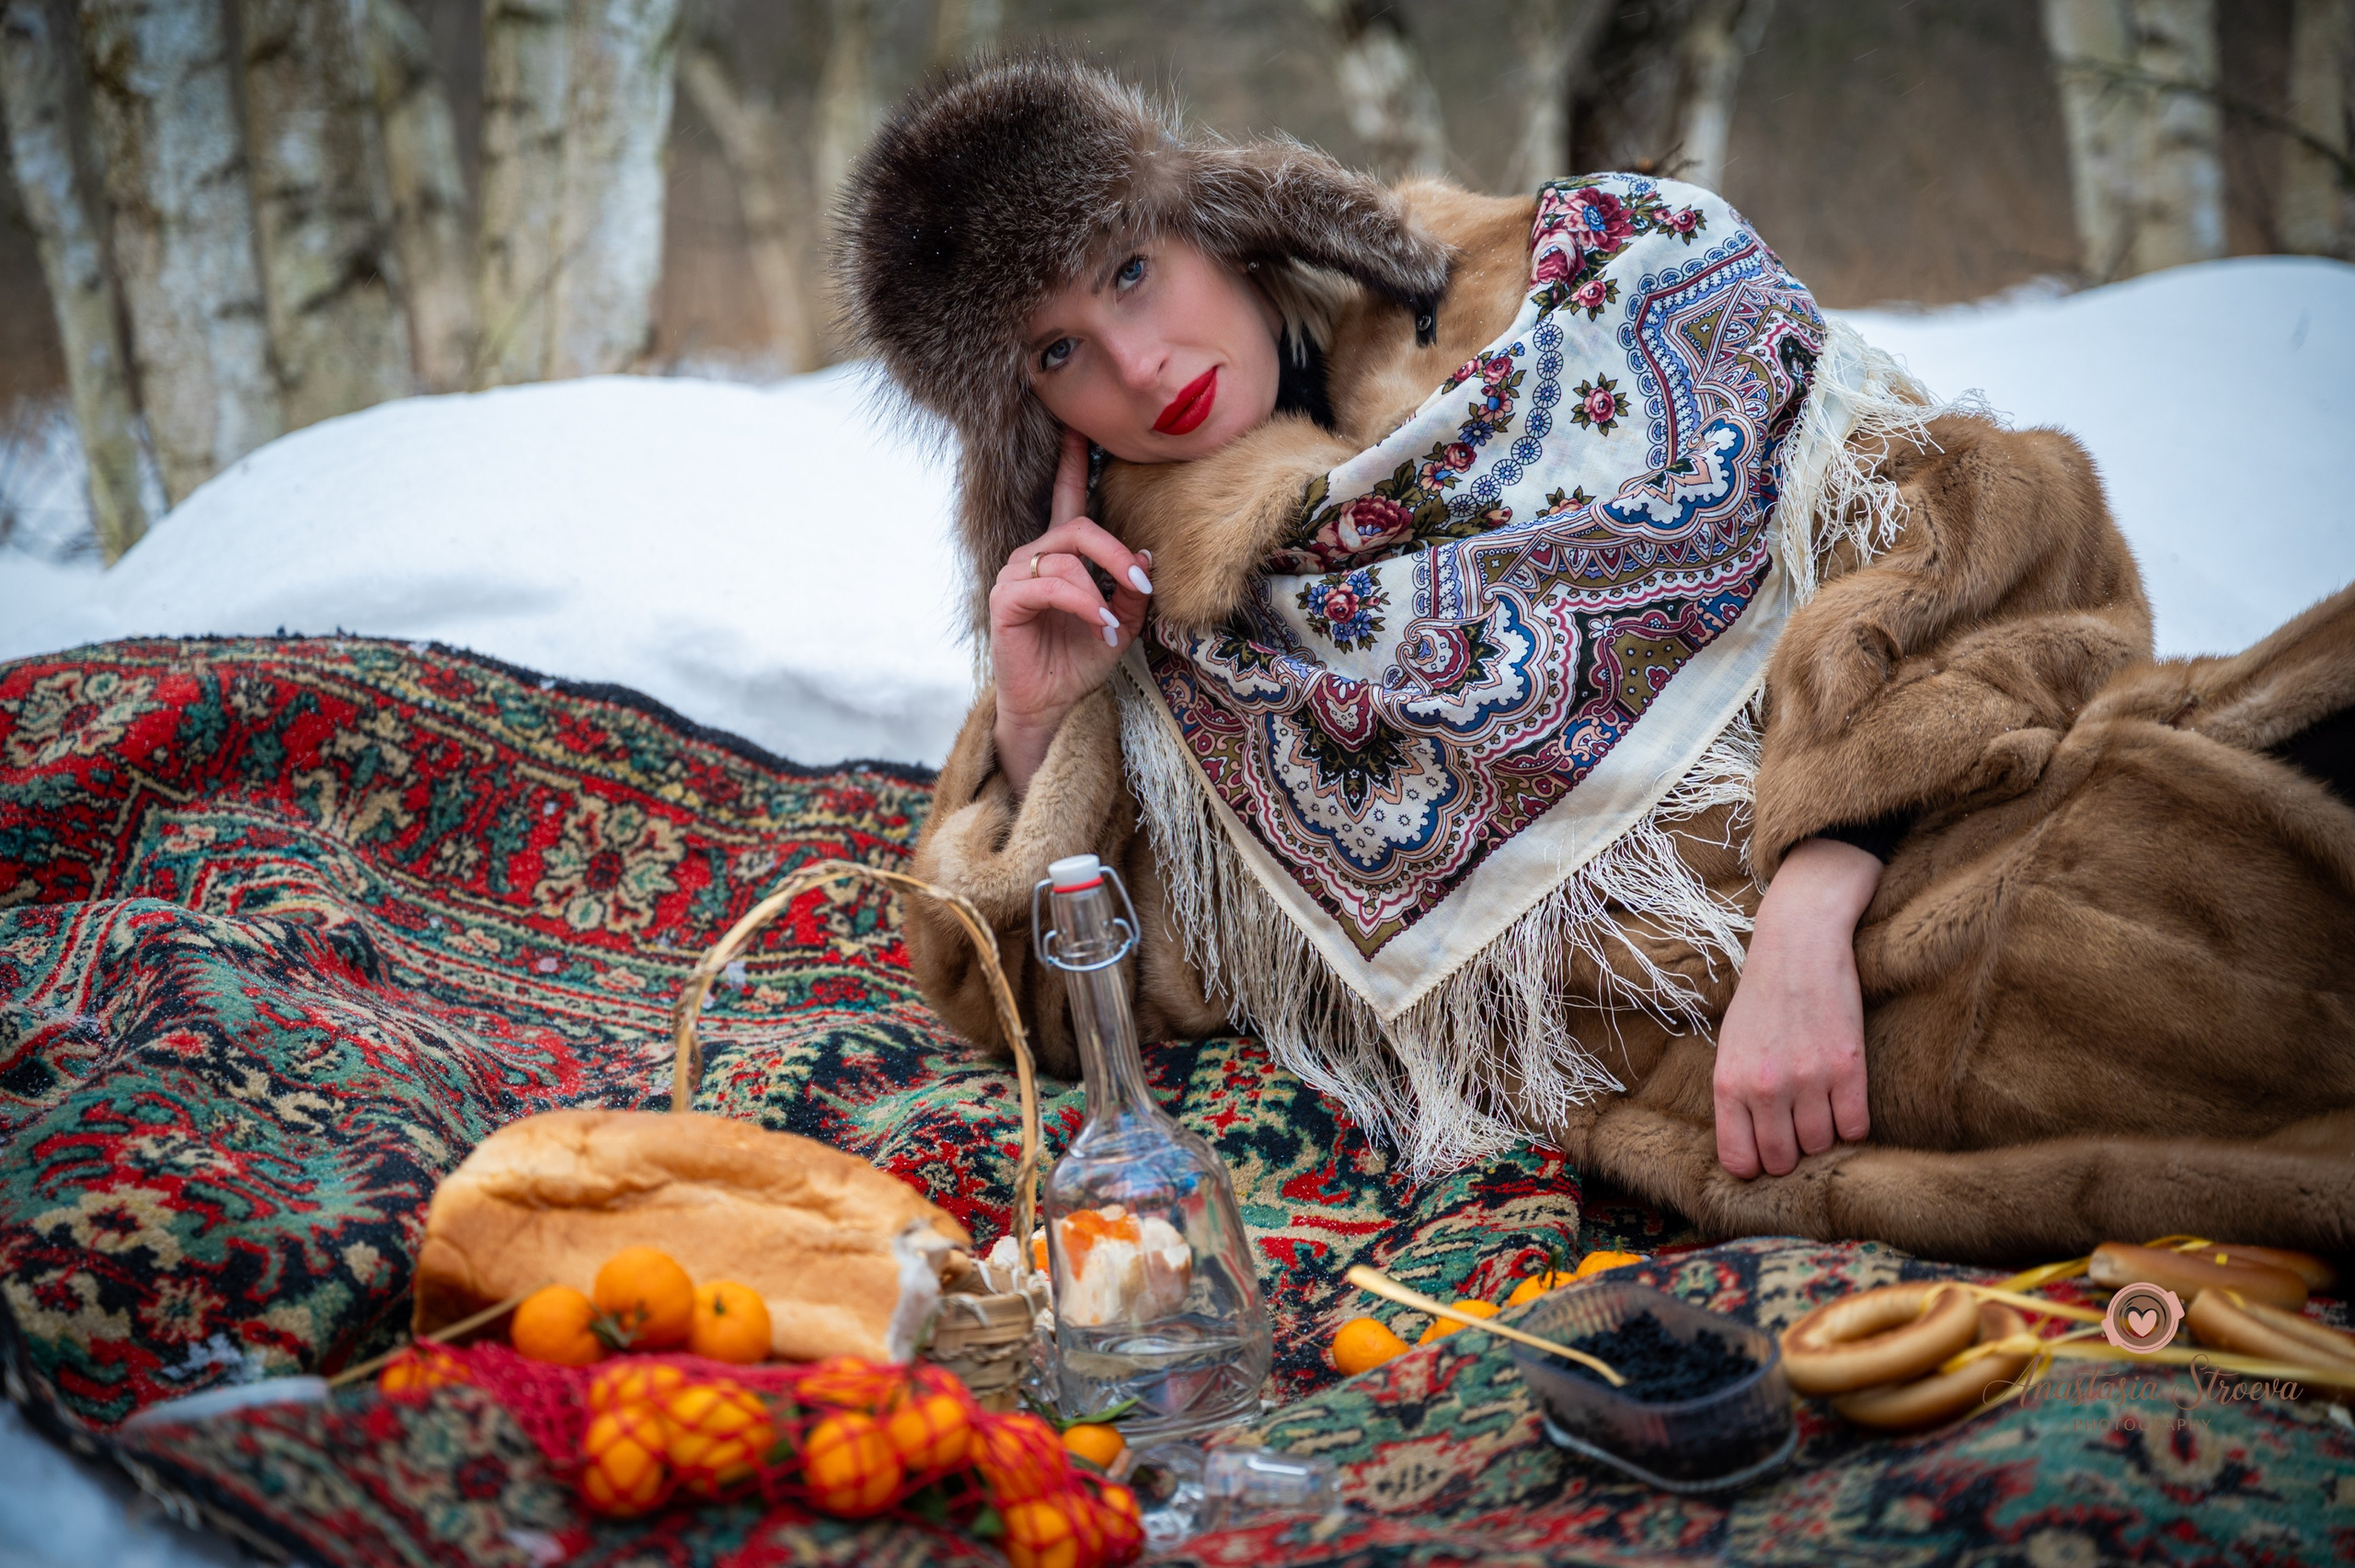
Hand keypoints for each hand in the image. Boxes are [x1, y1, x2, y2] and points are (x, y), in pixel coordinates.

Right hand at [990, 428, 1153, 794]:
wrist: (1050, 704)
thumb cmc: (1079, 660)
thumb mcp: (1122, 623)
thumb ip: (1132, 589)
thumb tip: (1145, 554)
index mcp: (1061, 555)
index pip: (1066, 497)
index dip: (1071, 461)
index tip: (1079, 426)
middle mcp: (1035, 557)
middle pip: (1077, 525)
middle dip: (1116, 551)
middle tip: (1141, 581)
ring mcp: (1016, 576)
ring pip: (1066, 555)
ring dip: (1101, 587)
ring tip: (1115, 622)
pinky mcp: (1006, 599)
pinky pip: (1051, 583)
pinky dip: (1083, 601)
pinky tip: (1100, 624)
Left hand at [1713, 837, 1880, 1178]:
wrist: (1798, 943)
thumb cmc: (1761, 997)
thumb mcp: (1729, 1047)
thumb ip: (1735, 1097)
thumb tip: (1748, 1148)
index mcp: (1729, 1083)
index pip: (1738, 1160)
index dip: (1753, 1165)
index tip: (1764, 1153)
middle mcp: (1765, 1088)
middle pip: (1782, 1161)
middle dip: (1790, 1153)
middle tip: (1795, 1128)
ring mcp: (1808, 1080)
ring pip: (1821, 1146)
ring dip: (1822, 1135)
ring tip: (1818, 1105)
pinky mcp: (1848, 1068)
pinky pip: (1855, 1128)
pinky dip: (1852, 1124)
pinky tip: (1843, 1101)